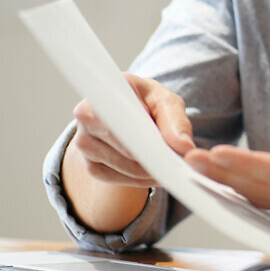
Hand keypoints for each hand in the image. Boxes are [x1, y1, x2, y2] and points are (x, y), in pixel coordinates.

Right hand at [62, 73, 194, 231]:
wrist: (129, 113)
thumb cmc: (148, 103)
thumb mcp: (166, 102)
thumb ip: (177, 121)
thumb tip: (185, 147)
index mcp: (104, 91)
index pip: (119, 116)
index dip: (142, 135)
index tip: (164, 150)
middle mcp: (86, 115)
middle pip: (124, 145)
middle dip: (154, 156)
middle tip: (179, 164)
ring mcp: (84, 143)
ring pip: (125, 166)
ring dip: (152, 171)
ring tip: (172, 166)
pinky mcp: (91, 166)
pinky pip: (120, 179)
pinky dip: (142, 179)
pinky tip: (155, 172)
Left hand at [183, 80, 269, 230]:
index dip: (245, 164)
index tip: (216, 153)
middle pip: (258, 188)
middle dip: (222, 175)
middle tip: (188, 161)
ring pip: (258, 197)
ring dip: (226, 184)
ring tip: (195, 168)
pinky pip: (267, 201)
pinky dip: (241, 191)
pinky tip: (222, 182)